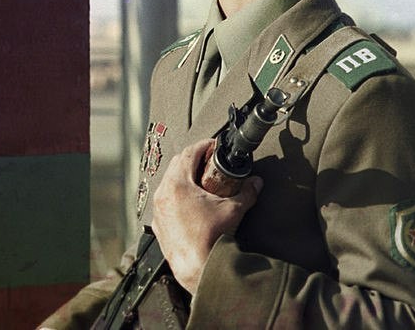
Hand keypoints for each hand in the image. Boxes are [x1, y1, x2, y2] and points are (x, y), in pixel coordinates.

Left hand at [151, 138, 261, 294]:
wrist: (200, 269)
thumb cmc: (212, 239)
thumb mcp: (233, 210)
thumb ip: (247, 192)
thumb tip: (256, 183)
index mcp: (177, 185)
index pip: (188, 154)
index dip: (202, 146)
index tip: (212, 146)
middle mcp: (163, 194)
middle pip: (176, 166)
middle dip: (192, 160)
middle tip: (208, 161)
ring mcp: (159, 209)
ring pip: (167, 183)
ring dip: (182, 178)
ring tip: (200, 182)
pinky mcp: (158, 224)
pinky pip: (164, 202)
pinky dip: (175, 197)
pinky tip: (189, 203)